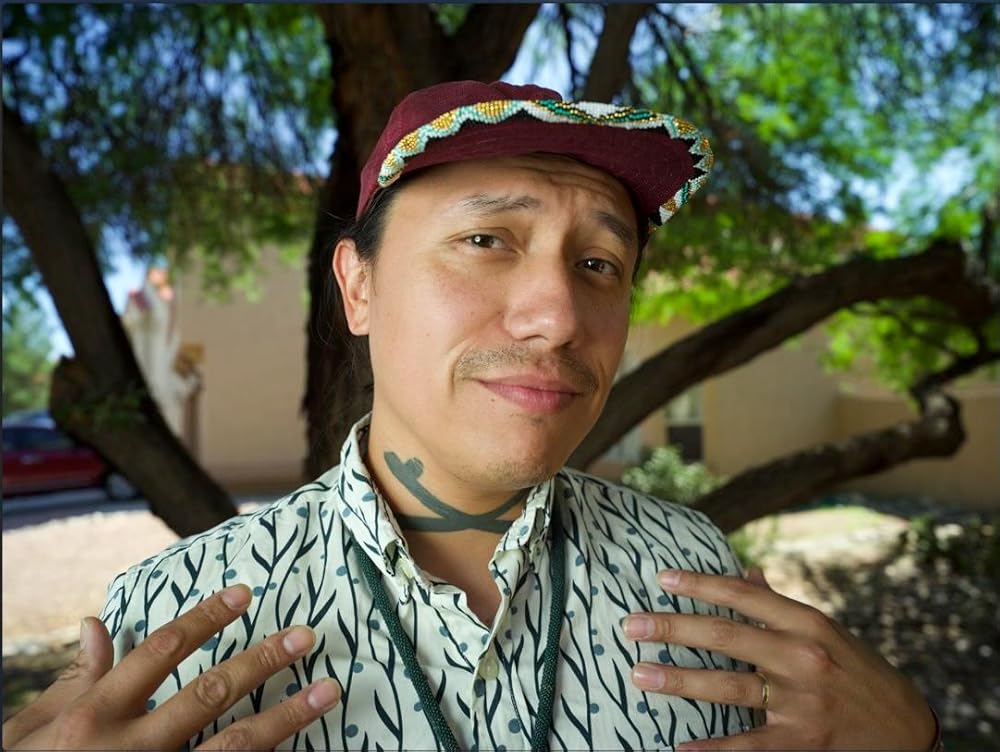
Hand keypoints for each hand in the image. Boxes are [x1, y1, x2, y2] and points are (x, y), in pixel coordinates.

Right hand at [2, 585, 340, 749]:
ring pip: (233, 746)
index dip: (204, 619)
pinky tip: (298, 749)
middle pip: (209, 694)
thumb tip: (95, 626)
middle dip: (262, 661)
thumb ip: (74, 681)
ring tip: (326, 691)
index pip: (160, 652)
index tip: (243, 593)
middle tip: (305, 636)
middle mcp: (132, 747)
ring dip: (285, 717)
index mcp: (96, 715)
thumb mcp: (35, 730)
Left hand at [622, 568, 936, 749]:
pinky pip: (747, 746)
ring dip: (677, 680)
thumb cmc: (856, 671)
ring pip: (727, 686)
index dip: (699, 584)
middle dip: (672, 628)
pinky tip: (679, 746)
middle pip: (724, 636)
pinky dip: (712, 749)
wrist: (907, 728)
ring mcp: (801, 701)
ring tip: (638, 674)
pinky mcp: (802, 742)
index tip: (661, 578)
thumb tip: (746, 573)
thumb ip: (780, 605)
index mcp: (806, 622)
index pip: (742, 596)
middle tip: (630, 624)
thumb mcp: (825, 631)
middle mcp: (802, 656)